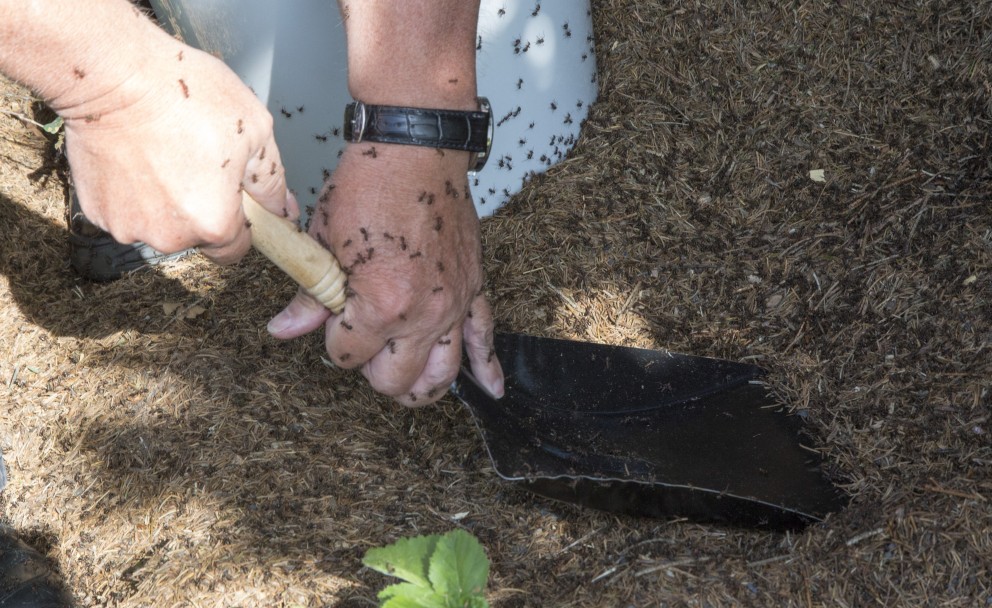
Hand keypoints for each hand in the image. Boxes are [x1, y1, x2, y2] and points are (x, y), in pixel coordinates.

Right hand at [59, 35, 294, 263]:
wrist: (112, 74)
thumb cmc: (187, 96)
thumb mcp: (255, 130)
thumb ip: (271, 179)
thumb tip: (284, 209)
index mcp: (215, 224)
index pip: (234, 250)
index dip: (238, 224)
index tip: (231, 198)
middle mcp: (170, 237)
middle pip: (195, 236)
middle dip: (199, 208)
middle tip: (194, 160)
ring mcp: (128, 226)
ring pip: (157, 224)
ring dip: (162, 201)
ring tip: (161, 153)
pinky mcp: (95, 210)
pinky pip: (124, 210)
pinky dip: (130, 191)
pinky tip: (133, 156)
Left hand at [267, 143, 503, 405]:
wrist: (415, 150)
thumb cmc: (370, 186)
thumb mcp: (325, 242)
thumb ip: (310, 296)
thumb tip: (284, 329)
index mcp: (380, 305)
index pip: (347, 356)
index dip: (333, 342)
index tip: (332, 320)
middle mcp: (422, 313)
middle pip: (395, 379)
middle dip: (372, 370)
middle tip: (362, 349)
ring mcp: (452, 304)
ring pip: (441, 374)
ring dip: (420, 387)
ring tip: (405, 386)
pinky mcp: (472, 289)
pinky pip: (485, 337)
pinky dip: (488, 368)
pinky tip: (491, 389)